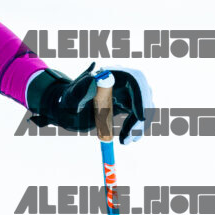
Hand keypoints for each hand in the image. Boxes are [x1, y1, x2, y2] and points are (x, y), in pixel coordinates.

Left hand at [25, 64, 152, 142]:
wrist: (72, 107)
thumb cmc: (71, 98)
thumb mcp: (72, 94)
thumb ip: (80, 87)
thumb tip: (92, 78)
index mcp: (112, 73)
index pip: (134, 82)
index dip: (140, 97)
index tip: (139, 116)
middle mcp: (125, 81)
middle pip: (144, 95)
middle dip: (140, 117)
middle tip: (131, 137)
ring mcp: (129, 92)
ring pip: (144, 107)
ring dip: (138, 126)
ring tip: (125, 141)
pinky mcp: (130, 104)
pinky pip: (139, 116)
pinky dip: (136, 128)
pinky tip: (127, 138)